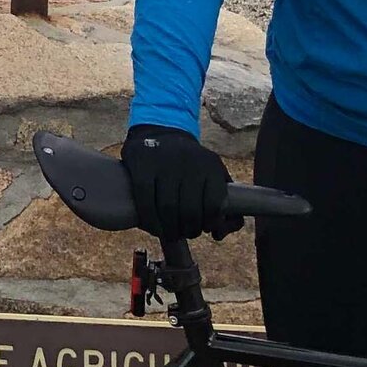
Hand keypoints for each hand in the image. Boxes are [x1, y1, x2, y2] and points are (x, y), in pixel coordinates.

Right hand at [123, 124, 239, 240]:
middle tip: (184, 233)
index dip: (210, 223)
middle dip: (189, 229)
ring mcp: (164, 162)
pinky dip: (150, 219)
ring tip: (170, 233)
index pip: (214, 204)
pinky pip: (145, 199)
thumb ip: (224, 204)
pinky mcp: (142, 165)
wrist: (160, 131)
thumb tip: (219, 235)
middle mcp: (189, 163)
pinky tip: (154, 227)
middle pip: (190, 210)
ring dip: (169, 229)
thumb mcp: (213, 174)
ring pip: (168, 207)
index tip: (205, 229)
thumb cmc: (190, 164)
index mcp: (211, 166)